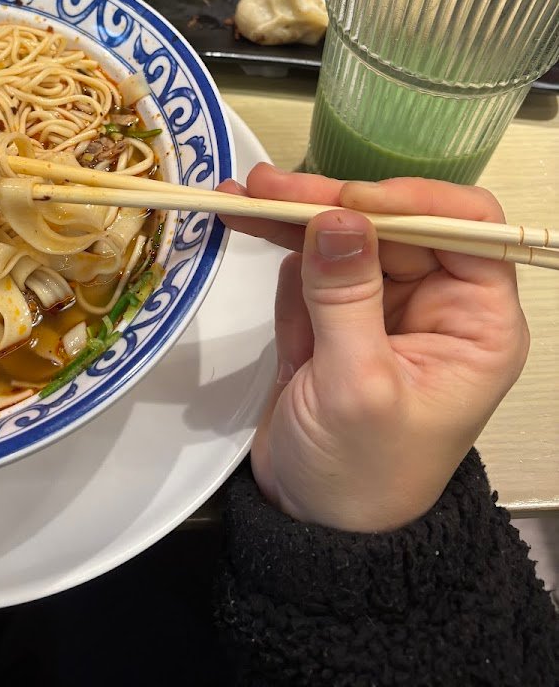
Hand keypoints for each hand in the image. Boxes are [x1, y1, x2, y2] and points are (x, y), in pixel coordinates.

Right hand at [221, 165, 529, 531]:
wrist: (312, 524)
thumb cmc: (361, 474)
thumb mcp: (358, 387)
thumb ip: (347, 298)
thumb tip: (337, 217)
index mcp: (476, 322)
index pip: (465, 228)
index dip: (411, 202)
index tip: (348, 200)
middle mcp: (437, 302)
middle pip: (392, 222)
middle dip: (329, 202)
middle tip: (263, 188)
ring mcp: (382, 303)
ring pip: (345, 232)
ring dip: (293, 214)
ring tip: (238, 196)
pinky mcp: (335, 311)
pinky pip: (312, 259)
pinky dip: (279, 243)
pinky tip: (246, 228)